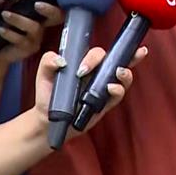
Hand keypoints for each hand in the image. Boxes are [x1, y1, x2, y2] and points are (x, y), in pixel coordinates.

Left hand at [0, 2, 63, 66]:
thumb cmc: (6, 26)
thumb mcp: (11, 8)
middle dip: (50, 9)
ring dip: (19, 19)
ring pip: (35, 27)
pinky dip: (10, 33)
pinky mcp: (28, 48)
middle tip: (37, 4)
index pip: (55, 5)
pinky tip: (1, 29)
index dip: (54, 0)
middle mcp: (42, 25)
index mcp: (40, 14)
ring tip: (5, 14)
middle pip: (57, 16)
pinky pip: (22, 40)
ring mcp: (37, 38)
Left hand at [32, 46, 147, 137]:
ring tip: (120, 72)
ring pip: (123, 76)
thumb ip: (47, 61)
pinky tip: (110, 88)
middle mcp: (97, 74)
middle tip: (132, 53)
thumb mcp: (43, 76)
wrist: (48, 121)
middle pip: (116, 59)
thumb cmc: (47, 96)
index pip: (97, 53)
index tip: (81, 69)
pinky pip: (118, 95)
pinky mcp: (105, 103)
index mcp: (85, 64)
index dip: (94, 57)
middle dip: (126, 53)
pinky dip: (118, 90)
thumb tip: (61, 60)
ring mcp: (103, 88)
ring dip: (126, 72)